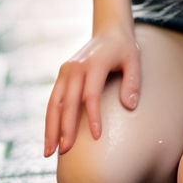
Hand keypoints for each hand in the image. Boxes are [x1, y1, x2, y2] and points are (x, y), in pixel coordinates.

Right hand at [44, 24, 140, 156]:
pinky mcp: (62, 75)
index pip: (90, 94)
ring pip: (54, 102)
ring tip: (48, 152)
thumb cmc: (124, 48)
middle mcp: (75, 67)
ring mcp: (65, 71)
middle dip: (65, 128)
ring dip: (50, 127)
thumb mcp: (134, 60)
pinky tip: (50, 137)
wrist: (109, 30)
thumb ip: (133, 82)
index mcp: (94, 63)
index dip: (93, 116)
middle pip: (68, 101)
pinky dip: (50, 119)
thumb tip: (129, 106)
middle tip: (65, 151)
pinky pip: (53, 100)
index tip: (97, 137)